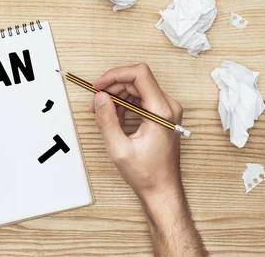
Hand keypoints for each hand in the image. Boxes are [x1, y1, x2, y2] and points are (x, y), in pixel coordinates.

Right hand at [91, 63, 182, 203]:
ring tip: (103, 112)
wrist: (162, 190)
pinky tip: (115, 118)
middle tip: (96, 101)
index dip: (115, 75)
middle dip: (113, 87)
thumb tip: (100, 97)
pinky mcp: (163, 116)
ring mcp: (167, 111)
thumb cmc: (147, 174)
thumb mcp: (119, 148)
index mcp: (161, 112)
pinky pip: (142, 99)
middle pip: (137, 80)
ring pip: (138, 88)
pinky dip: (125, 104)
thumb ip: (107, 120)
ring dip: (117, 96)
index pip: (140, 74)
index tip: (99, 85)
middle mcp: (168, 107)